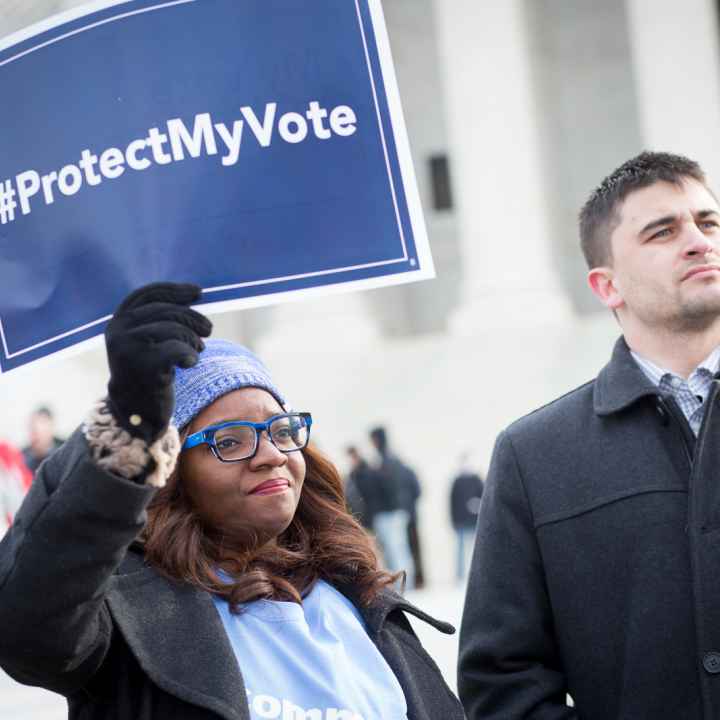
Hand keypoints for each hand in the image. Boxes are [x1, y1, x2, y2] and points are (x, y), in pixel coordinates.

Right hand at [105, 282, 212, 442]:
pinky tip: (190, 363)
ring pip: (174, 329)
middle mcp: (118, 331)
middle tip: (208, 330)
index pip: (148, 294)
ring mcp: (128, 349)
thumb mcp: (147, 340)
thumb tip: (194, 293)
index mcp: (118, 321)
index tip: (198, 291)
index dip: (174, 290)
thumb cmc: (148, 371)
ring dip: (193, 339)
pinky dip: (190, 355)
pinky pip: (177, 350)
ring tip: (198, 350)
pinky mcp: (143, 367)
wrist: (136, 411)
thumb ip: (160, 318)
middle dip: (192, 318)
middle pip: (166, 310)